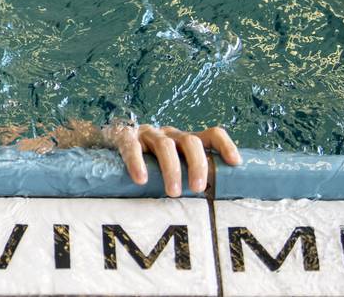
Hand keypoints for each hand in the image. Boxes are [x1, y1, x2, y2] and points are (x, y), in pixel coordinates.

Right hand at [104, 124, 240, 196]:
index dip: (225, 146)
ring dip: (172, 169)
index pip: (212, 135)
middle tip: (198, 188)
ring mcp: (148, 134)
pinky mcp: (126, 137)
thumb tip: (213, 209)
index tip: (235, 164)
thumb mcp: (171, 168)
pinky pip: (133, 147)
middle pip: (191, 141)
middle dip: (197, 164)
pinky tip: (141, 179)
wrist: (108, 144)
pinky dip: (138, 163)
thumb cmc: (146, 165)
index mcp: (185, 141)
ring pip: (165, 145)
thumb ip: (187, 179)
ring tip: (173, 193)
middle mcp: (170, 135)